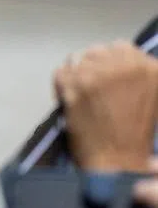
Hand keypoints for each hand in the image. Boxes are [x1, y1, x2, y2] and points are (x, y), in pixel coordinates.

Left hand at [55, 41, 157, 172]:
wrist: (117, 159)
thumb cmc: (133, 136)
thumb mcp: (151, 96)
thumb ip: (138, 75)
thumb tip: (118, 66)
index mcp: (149, 67)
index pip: (120, 48)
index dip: (108, 64)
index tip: (103, 79)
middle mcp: (126, 64)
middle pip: (97, 51)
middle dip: (91, 67)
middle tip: (89, 89)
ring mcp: (99, 73)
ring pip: (77, 59)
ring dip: (75, 75)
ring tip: (78, 94)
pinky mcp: (77, 85)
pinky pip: (60, 73)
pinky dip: (59, 86)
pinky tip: (66, 99)